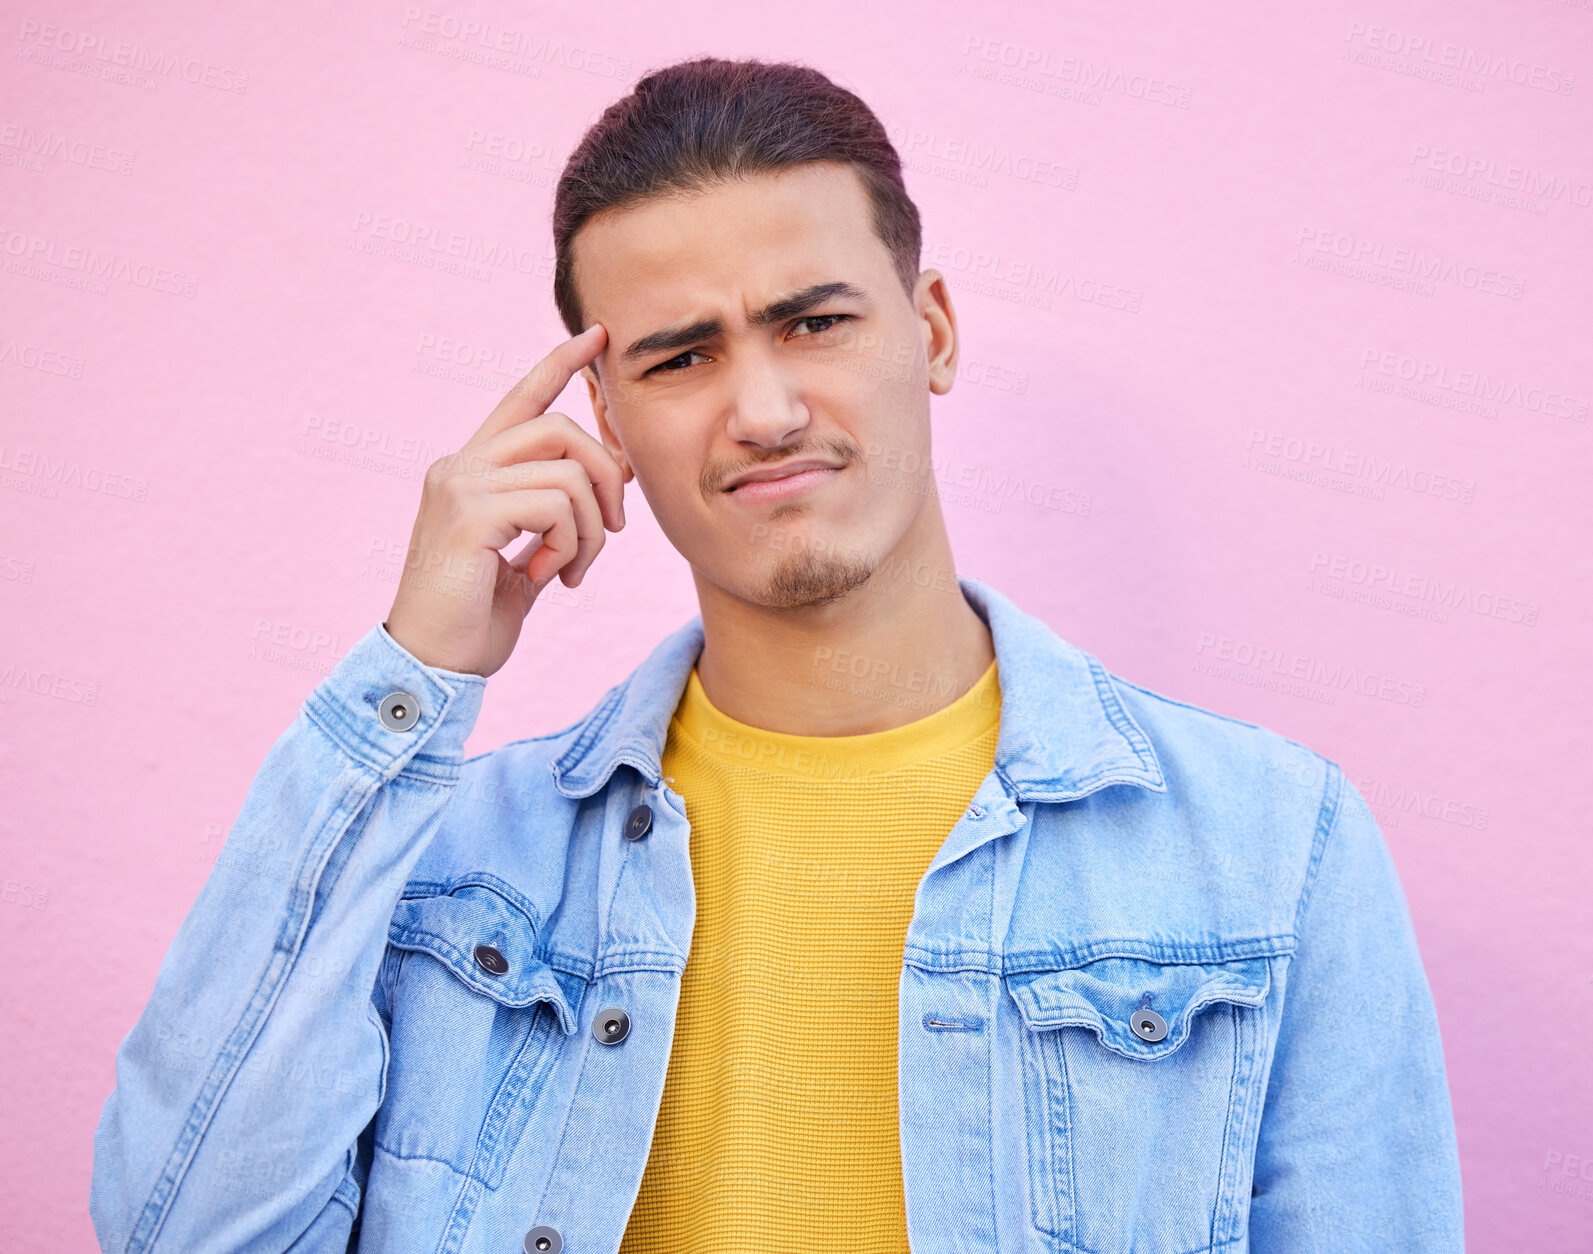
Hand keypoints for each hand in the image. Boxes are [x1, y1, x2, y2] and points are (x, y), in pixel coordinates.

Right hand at [383, 324, 624, 677]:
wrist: (431, 666)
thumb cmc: (474, 619)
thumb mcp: (524, 556)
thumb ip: (552, 516)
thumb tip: (606, 480)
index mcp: (471, 469)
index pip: (522, 400)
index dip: (559, 365)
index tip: (595, 337)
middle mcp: (460, 465)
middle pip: (561, 429)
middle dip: (604, 477)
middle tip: (611, 532)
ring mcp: (461, 485)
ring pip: (568, 472)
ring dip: (591, 529)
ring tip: (570, 570)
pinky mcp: (471, 514)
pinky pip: (555, 505)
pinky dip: (570, 545)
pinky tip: (547, 578)